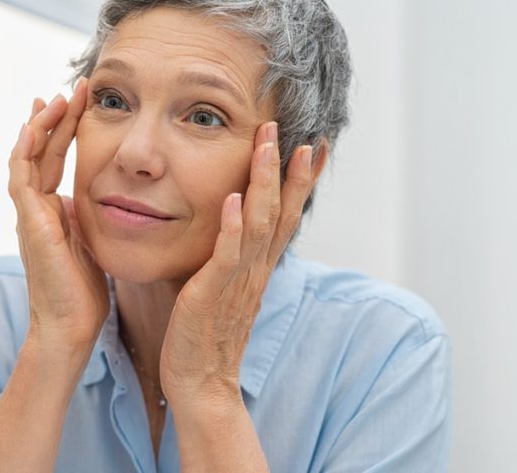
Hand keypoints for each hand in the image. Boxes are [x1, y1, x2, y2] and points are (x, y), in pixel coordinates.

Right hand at [9, 78, 108, 349]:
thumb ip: (89, 217)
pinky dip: (25, 151)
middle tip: (73, 87)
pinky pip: (21, 179)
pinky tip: (34, 127)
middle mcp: (36, 209)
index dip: (66, 129)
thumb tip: (101, 195)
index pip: (54, 159)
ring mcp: (29, 215)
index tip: (81, 101)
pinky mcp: (29, 224)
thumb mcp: (92, 242)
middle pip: (41, 151)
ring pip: (27, 158)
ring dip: (41, 126)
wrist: (71, 327)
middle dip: (56, 117)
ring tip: (57, 97)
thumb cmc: (84, 293)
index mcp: (52, 211)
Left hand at [159, 121, 316, 403]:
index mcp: (258, 267)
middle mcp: (255, 269)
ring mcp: (237, 280)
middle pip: (283, 213)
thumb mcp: (222, 287)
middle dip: (292, 173)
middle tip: (302, 135)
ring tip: (268, 147)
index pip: (287, 216)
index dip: (302, 182)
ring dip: (265, 183)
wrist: (200, 382)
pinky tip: (234, 199)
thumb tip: (226, 224)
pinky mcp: (213, 293)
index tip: (316, 147)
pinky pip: (227, 255)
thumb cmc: (204, 334)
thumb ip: (229, 256)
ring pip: (260, 224)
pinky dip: (233, 226)